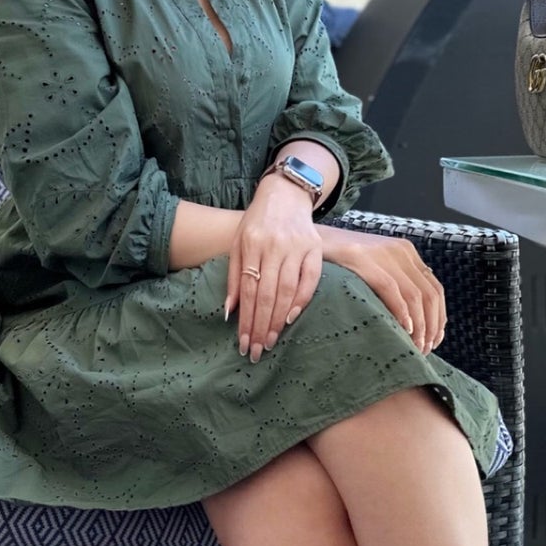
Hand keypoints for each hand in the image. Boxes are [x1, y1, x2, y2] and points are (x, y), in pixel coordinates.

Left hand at [227, 176, 322, 361]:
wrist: (286, 194)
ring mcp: (297, 247)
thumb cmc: (258, 222)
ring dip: (279, 319)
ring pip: (287, 290)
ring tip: (271, 341)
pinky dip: (301, 300)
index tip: (243, 343)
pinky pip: (310, 280)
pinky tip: (292, 319)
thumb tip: (229, 311)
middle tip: (257, 351)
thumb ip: (234, 276)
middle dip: (261, 326)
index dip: (246, 319)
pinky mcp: (315, 248)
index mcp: (252, 243)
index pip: (248, 289)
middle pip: (267, 294)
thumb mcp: (238, 243)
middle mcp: (275, 246)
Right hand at [321, 228, 446, 353]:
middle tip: (423, 350)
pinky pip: (390, 289)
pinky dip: (401, 312)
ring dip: (419, 325)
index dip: (439, 319)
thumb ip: (395, 282)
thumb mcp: (374, 267)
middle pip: (429, 294)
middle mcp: (400, 250)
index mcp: (406, 252)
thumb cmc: (340, 263)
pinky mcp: (361, 258)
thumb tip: (416, 318)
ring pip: (415, 295)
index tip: (433, 342)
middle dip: (431, 327)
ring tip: (413, 346)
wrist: (309, 239)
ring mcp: (381, 253)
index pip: (434, 289)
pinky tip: (402, 328)